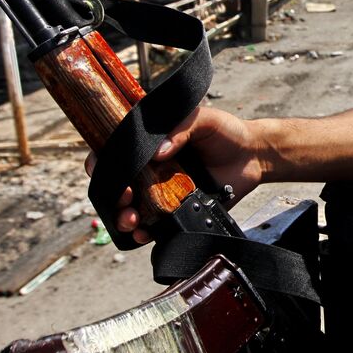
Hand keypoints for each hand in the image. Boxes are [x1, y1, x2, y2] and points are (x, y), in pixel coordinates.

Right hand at [83, 105, 266, 244]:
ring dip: (124, 216)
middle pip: (118, 184)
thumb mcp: (203, 119)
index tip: (99, 170)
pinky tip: (144, 233)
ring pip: (132, 208)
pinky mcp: (178, 211)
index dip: (101, 162)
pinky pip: (157, 226)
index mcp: (150, 144)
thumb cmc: (226, 132)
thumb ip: (181, 128)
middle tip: (124, 196)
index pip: (114, 152)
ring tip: (130, 220)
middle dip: (112, 194)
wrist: (254, 156)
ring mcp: (162, 191)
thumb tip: (159, 153)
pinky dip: (146, 232)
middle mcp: (151, 169)